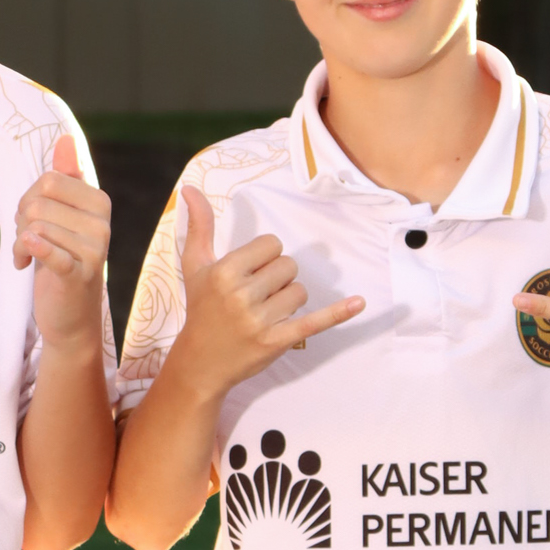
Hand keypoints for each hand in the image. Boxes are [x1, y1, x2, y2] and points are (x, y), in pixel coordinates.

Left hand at [14, 134, 110, 353]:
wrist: (71, 315)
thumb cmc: (64, 259)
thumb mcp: (64, 215)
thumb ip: (66, 177)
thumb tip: (66, 138)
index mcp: (99, 202)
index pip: (49, 180)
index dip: (29, 197)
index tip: (31, 219)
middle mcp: (102, 224)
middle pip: (38, 202)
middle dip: (22, 220)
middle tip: (27, 239)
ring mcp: (94, 251)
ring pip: (35, 226)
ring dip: (20, 243)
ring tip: (27, 257)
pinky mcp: (78, 275)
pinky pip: (49, 251)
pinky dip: (33, 250)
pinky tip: (24, 259)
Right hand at [172, 184, 363, 394]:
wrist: (200, 362)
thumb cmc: (201, 309)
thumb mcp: (195, 266)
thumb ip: (199, 226)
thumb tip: (190, 188)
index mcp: (224, 271)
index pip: (272, 244)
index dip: (265, 257)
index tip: (251, 273)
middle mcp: (241, 295)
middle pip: (288, 266)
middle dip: (278, 278)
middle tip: (256, 296)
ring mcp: (260, 320)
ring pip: (300, 291)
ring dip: (289, 299)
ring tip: (266, 312)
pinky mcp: (276, 341)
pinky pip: (314, 322)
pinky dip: (338, 313)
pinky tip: (359, 303)